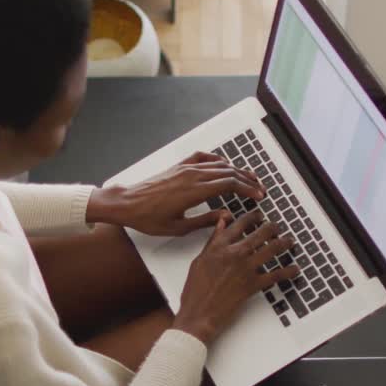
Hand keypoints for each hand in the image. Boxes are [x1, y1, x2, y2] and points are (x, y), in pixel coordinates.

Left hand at [87, 151, 266, 235]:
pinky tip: (223, 164)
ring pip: (218, 164)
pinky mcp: (178, 166)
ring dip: (236, 170)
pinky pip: (202, 157)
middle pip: (228, 172)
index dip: (247, 189)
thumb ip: (205, 221)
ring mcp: (185, 168)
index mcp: (193, 191)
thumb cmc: (148, 218)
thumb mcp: (179, 227)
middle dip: (247, 180)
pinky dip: (216, 160)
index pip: (229, 184)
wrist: (126, 203)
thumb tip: (226, 216)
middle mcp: (191, 175)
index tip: (259, 195)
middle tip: (260, 188)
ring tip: (249, 177)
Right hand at [171, 210, 299, 344]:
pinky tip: (294, 269)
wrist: (199, 313)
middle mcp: (235, 254)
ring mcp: (246, 268)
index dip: (252, 217)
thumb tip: (222, 224)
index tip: (258, 215)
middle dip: (272, 227)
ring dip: (284, 243)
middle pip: (260, 233)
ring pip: (271, 250)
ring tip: (289, 241)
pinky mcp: (253, 285)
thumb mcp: (200, 260)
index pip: (239, 224)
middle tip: (276, 226)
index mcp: (220, 246)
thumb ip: (213, 241)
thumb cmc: (195, 290)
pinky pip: (276, 275)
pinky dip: (288, 272)